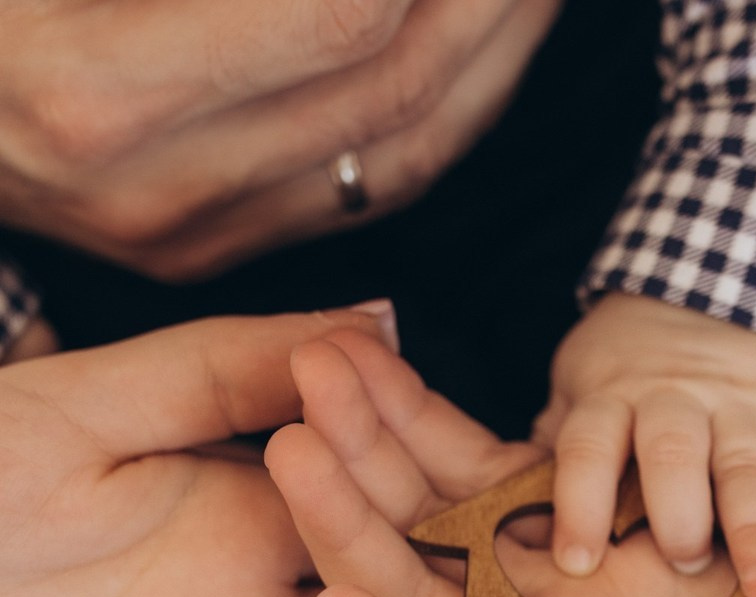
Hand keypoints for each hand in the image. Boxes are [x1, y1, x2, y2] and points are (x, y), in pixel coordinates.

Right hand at [0, 0, 560, 278]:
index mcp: (97, 93)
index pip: (343, 18)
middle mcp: (154, 191)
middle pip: (392, 93)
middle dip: (494, 0)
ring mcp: (188, 236)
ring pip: (401, 157)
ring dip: (493, 58)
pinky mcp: (209, 247)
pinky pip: (367, 189)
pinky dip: (442, 112)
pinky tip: (482, 48)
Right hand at [266, 331, 755, 596]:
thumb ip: (701, 486)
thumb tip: (633, 426)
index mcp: (609, 590)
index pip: (493, 498)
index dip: (426, 427)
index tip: (360, 348)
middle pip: (437, 547)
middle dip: (370, 458)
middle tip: (301, 375)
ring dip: (356, 544)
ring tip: (290, 458)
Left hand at [535, 294, 755, 596]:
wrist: (707, 294)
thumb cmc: (622, 379)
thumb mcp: (573, 394)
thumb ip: (550, 452)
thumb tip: (495, 528)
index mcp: (609, 397)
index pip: (587, 446)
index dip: (579, 503)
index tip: (575, 564)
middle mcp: (673, 399)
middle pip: (674, 451)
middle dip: (680, 510)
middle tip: (684, 563)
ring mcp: (737, 405)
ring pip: (747, 462)